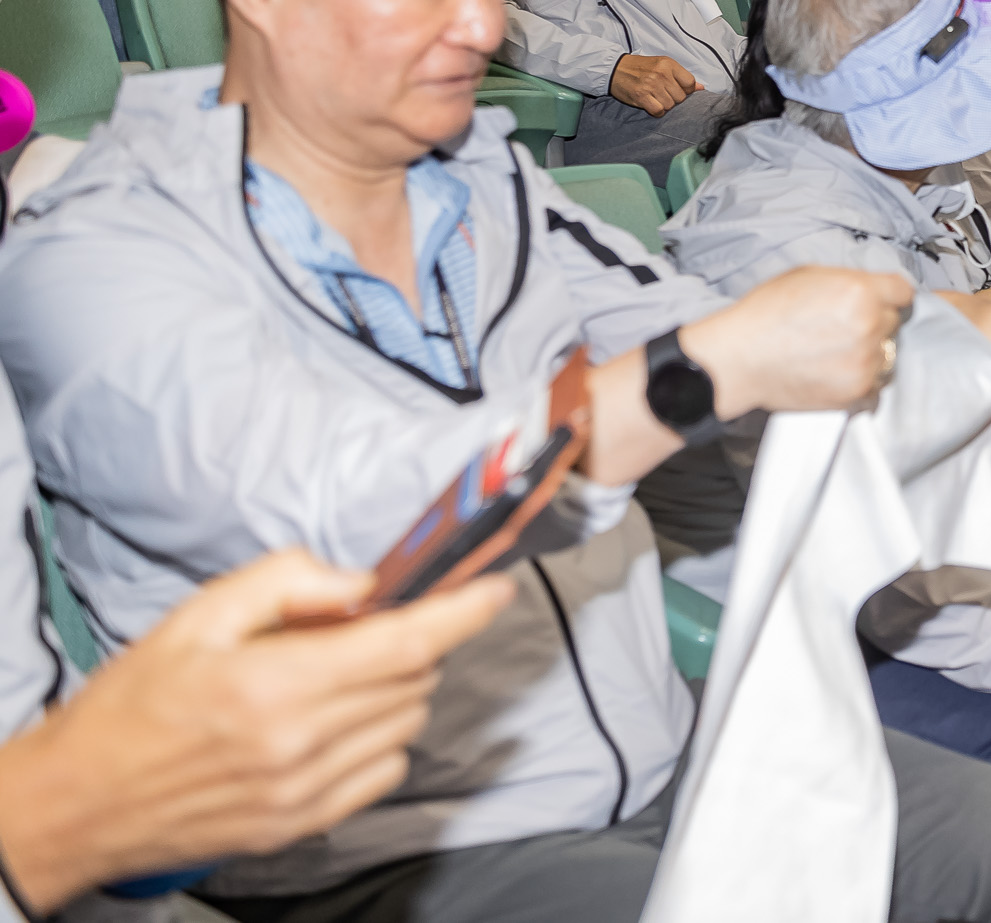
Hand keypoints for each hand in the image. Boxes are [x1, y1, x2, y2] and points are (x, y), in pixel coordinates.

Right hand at [0, 551, 510, 914]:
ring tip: (334, 677)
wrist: (80, 800)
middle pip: (414, 679)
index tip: (494, 587)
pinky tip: (333, 723)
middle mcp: (299, 744)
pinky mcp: (301, 824)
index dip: (462, 611)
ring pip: (407, 723)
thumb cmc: (134, 702)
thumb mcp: (199, 615)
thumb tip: (362, 583)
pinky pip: (385, 769)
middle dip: (412, 642)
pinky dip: (380, 737)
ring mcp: (304, 792)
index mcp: (275, 685)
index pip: (405, 642)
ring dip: (396, 689)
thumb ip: (289, 583)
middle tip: (365, 628)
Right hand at [609, 52, 698, 113]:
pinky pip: (658, 111)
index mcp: (668, 64)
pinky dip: (657, 111)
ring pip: (670, 105)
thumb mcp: (662, 65)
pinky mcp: (641, 96)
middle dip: (674, 98)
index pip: (690, 83)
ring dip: (664, 105)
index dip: (686, 90)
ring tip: (655, 97)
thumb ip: (681, 76)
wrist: (615, 68)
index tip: (677, 89)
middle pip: (680, 97)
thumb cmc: (641, 67)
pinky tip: (652, 105)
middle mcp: (661, 74)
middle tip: (663, 93)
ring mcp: (651, 85)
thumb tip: (701, 88)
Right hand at [680, 265, 912, 421]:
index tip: (882, 302)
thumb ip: (848, 280)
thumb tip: (871, 287)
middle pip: (894, 322)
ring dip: (871, 353)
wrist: (739, 359)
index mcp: (861, 291)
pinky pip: (876, 384)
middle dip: (875, 323)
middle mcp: (869, 325)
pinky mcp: (857, 390)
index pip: (903, 292)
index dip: (890, 295)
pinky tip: (835, 371)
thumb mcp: (807, 276)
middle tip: (844, 328)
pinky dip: (861, 380)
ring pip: (888, 354)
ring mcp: (866, 361)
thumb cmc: (765, 315)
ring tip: (836, 352)